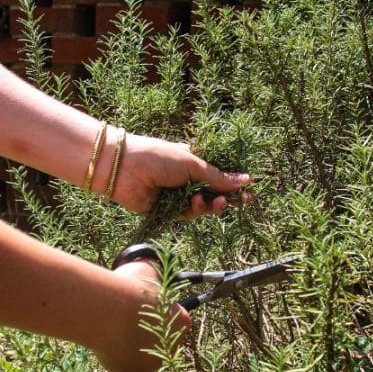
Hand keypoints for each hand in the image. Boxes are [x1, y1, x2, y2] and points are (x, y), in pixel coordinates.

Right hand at [97, 257, 191, 371]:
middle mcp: (172, 347)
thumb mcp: (147, 270)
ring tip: (112, 327)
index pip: (175, 318)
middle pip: (158, 339)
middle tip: (125, 317)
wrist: (108, 310)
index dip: (157, 310)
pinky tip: (104, 340)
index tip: (142, 304)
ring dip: (128, 344)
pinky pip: (120, 363)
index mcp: (182, 322)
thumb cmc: (131, 287)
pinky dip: (111, 354)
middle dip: (144, 331)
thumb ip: (153, 274)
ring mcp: (150, 364)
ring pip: (138, 354)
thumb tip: (151, 267)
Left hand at [109, 133, 251, 216]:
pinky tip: (196, 203)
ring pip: (203, 207)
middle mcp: (186, 180)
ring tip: (217, 202)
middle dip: (228, 198)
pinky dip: (195, 210)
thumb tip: (244, 180)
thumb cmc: (157, 156)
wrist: (124, 168)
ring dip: (212, 205)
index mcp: (193, 163)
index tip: (249, 190)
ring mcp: (177, 196)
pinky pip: (187, 215)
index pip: (219, 176)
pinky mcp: (166, 211)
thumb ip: (217, 176)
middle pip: (214, 193)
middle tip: (243, 201)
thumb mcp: (192, 163)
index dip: (233, 184)